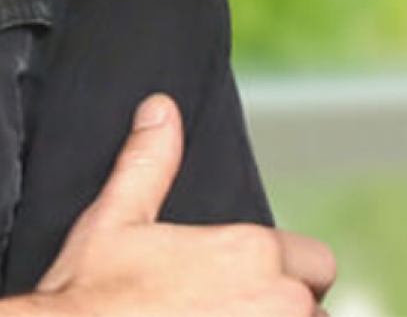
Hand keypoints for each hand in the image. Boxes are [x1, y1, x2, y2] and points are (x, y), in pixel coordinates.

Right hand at [17, 94, 335, 316]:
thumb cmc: (90, 298)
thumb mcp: (114, 221)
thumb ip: (149, 163)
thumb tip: (161, 110)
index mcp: (252, 253)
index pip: (316, 263)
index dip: (284, 275)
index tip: (246, 288)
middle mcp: (280, 303)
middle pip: (314, 309)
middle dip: (284, 311)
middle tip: (230, 312)